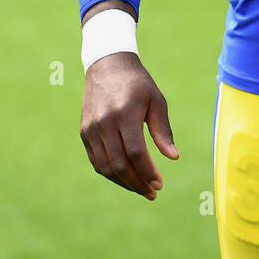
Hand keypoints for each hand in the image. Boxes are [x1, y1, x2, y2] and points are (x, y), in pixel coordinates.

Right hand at [80, 52, 178, 199]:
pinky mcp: (84, 132)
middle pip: (119, 164)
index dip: (147, 172)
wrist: (107, 65)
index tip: (160, 184)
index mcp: (125, 114)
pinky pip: (96, 160)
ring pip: (105, 167)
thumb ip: (163, 130)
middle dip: (137, 183)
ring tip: (141, 189)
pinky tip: (126, 178)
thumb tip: (174, 157)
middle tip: (153, 192)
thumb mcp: (156, 101)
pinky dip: (110, 173)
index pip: (135, 153)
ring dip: (124, 182)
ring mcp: (91, 129)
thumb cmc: (137, 84)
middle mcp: (104, 123)